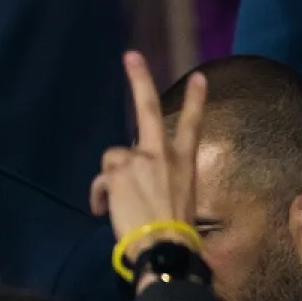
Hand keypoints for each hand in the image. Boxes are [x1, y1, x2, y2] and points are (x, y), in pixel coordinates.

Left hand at [89, 52, 206, 259]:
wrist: (165, 244)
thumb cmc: (172, 231)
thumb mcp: (176, 198)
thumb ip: (157, 178)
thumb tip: (132, 179)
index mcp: (184, 162)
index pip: (192, 124)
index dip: (196, 100)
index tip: (200, 77)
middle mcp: (163, 154)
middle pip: (148, 108)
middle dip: (140, 79)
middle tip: (131, 56)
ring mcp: (140, 157)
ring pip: (115, 158)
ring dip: (112, 181)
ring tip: (119, 207)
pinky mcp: (118, 166)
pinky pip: (102, 177)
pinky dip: (101, 193)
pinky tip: (105, 210)